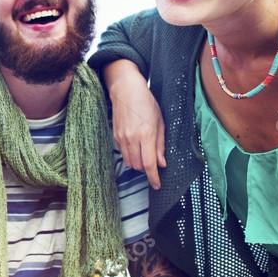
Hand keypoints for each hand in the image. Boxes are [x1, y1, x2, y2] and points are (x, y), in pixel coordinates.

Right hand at [109, 68, 165, 188]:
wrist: (125, 91)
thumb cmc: (146, 103)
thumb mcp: (160, 122)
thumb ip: (160, 144)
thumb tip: (162, 162)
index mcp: (146, 134)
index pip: (149, 163)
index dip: (154, 177)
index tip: (157, 185)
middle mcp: (132, 139)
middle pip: (138, 165)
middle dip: (146, 169)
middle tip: (153, 165)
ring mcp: (121, 138)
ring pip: (129, 161)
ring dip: (137, 164)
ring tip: (144, 156)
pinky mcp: (115, 136)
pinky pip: (123, 153)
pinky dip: (130, 155)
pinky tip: (135, 146)